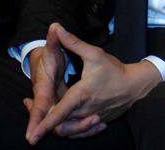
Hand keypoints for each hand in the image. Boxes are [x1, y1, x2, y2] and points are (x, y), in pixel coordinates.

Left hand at [25, 23, 161, 144]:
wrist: (134, 85)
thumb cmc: (114, 70)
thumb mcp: (94, 54)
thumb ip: (73, 43)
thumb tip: (57, 28)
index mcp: (81, 94)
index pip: (59, 113)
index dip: (44, 124)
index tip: (32, 136)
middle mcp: (85, 110)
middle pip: (60, 126)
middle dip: (44, 124)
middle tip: (30, 109)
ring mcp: (91, 118)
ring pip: (69, 130)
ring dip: (56, 126)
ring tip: (43, 116)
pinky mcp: (96, 121)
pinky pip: (79, 131)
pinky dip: (70, 129)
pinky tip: (64, 119)